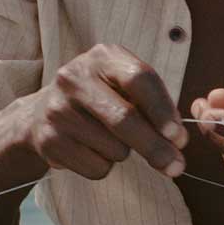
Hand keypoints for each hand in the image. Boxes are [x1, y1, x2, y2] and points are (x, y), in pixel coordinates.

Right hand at [18, 42, 185, 182]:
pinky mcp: (48, 140)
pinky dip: (105, 166)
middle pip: (124, 118)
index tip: (178, 137)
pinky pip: (96, 167)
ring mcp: (58, 109)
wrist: (44, 111)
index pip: (139, 79)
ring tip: (111, 140)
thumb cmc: (103, 98)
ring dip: (124, 154)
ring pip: (113, 148)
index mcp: (103, 57)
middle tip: (176, 166)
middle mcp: (75, 78)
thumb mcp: (126, 86)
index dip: (162, 110)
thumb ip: (154, 105)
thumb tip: (176, 140)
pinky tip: (92, 150)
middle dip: (155, 147)